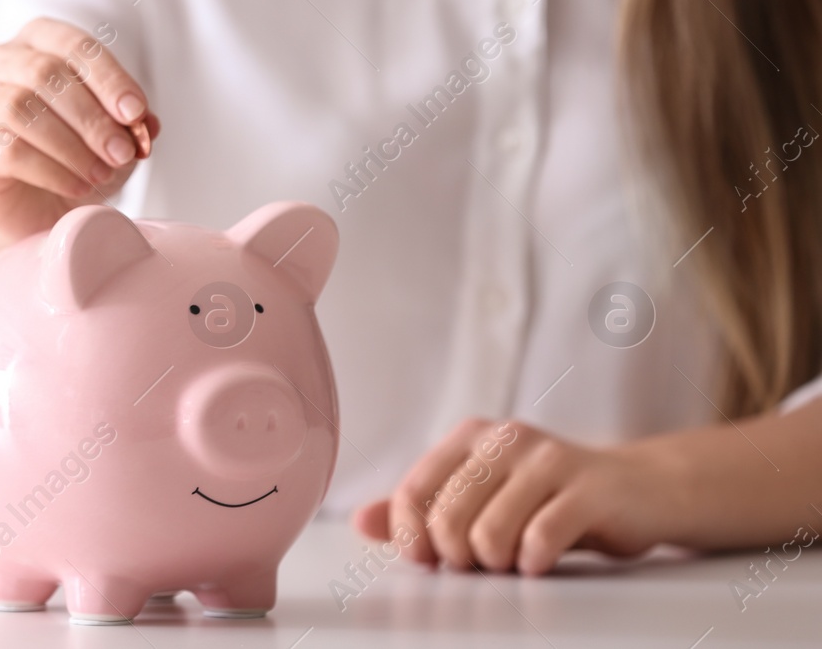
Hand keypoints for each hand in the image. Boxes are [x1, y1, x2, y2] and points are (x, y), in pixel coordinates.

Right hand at [0, 18, 157, 239]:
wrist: (41, 204)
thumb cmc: (78, 153)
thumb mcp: (117, 133)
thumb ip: (132, 122)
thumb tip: (146, 122)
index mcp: (41, 40)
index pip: (74, 46)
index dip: (108, 78)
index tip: (135, 113)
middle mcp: (3, 61)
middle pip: (43, 73)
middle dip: (91, 116)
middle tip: (122, 151)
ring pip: (19, 108)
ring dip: (70, 145)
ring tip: (101, 173)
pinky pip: (8, 151)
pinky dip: (51, 171)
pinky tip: (77, 186)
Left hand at [351, 418, 672, 574]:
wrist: (640, 490)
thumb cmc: (551, 498)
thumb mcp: (483, 497)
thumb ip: (424, 509)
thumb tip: (361, 522)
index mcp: (469, 437)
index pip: (411, 492)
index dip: (413, 539)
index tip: (433, 561)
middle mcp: (504, 438)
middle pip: (447, 519)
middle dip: (459, 558)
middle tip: (484, 563)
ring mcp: (547, 458)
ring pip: (489, 534)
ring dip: (499, 564)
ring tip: (515, 559)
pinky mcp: (588, 486)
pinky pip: (540, 537)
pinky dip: (534, 562)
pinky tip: (542, 560)